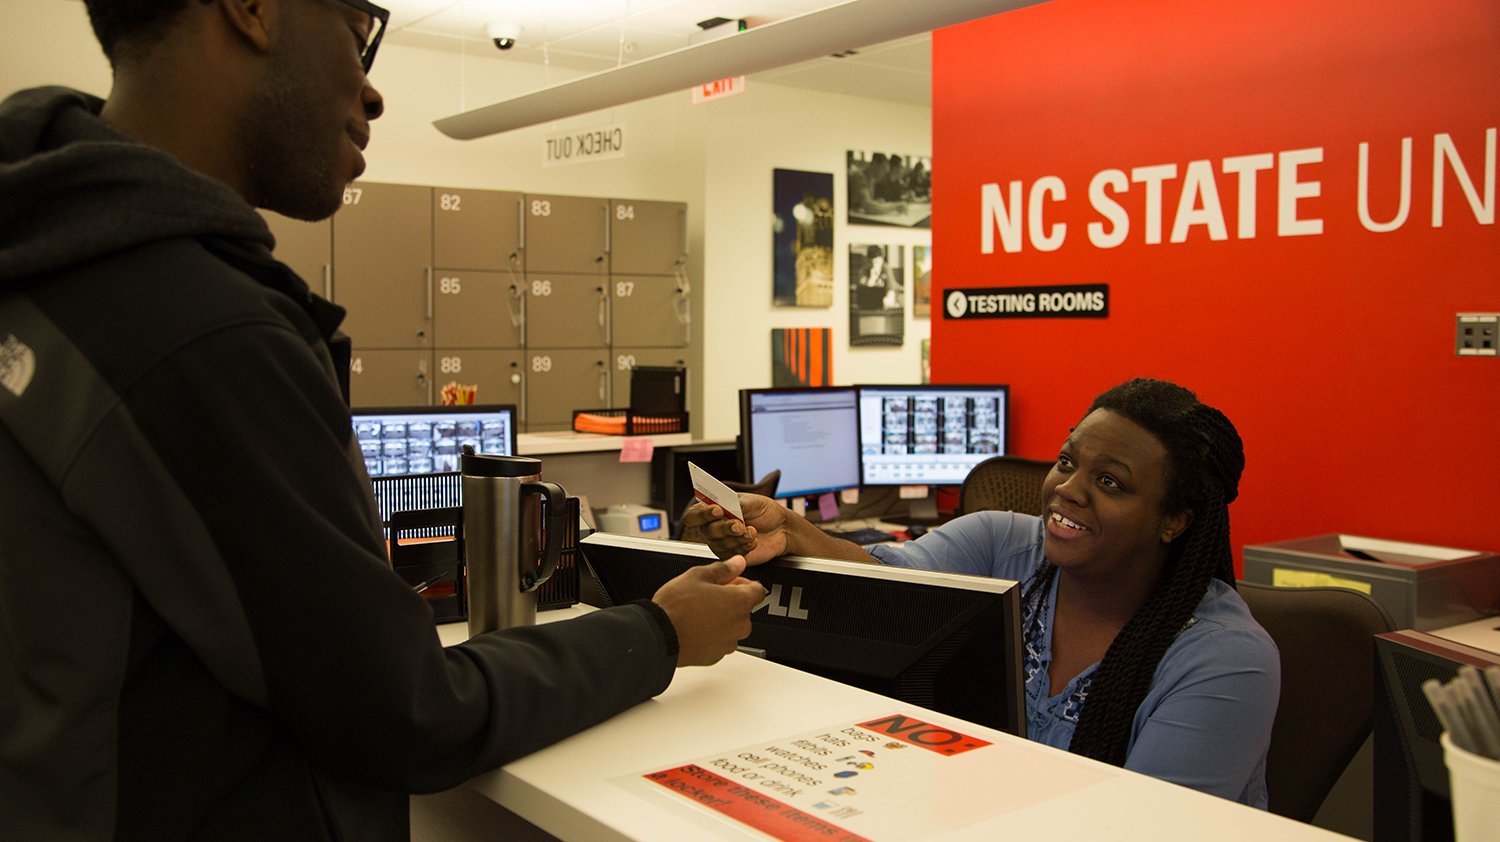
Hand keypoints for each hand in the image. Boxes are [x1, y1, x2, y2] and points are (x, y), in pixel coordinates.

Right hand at [651, 556, 765, 666]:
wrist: (659, 636)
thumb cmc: (676, 607)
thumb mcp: (698, 576)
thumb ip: (723, 569)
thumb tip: (738, 563)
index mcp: (740, 602)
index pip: (757, 590)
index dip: (742, 583)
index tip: (729, 582)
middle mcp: (740, 625)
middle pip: (744, 609)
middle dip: (730, 600)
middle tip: (708, 595)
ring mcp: (729, 643)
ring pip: (732, 626)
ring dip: (721, 618)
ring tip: (698, 611)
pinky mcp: (716, 656)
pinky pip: (720, 640)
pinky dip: (712, 634)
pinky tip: (695, 626)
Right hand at [682, 493, 790, 565]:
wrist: (781, 528)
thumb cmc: (765, 511)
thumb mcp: (753, 501)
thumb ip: (736, 504)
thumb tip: (723, 505)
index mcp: (713, 509)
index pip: (694, 515)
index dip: (703, 514)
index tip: (718, 510)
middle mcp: (713, 527)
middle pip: (707, 531)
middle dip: (724, 528)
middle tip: (739, 525)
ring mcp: (721, 542)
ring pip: (720, 545)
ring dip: (738, 538)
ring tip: (752, 531)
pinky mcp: (731, 556)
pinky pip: (731, 555)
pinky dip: (744, 547)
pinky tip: (753, 540)